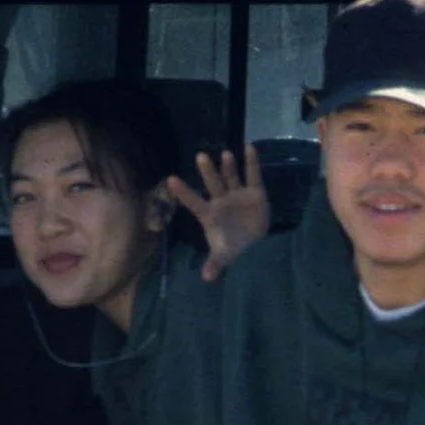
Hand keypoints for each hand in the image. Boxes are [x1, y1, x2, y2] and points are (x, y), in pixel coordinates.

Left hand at [164, 145, 269, 279]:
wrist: (254, 242)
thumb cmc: (232, 245)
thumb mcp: (223, 256)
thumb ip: (215, 264)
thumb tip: (206, 277)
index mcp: (209, 214)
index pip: (193, 202)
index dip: (183, 192)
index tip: (170, 179)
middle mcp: (221, 200)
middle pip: (212, 184)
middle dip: (207, 172)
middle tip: (200, 157)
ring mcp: (237, 194)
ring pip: (230, 177)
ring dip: (228, 167)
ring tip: (224, 154)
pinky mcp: (254, 192)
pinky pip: (253, 176)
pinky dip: (252, 163)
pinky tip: (249, 147)